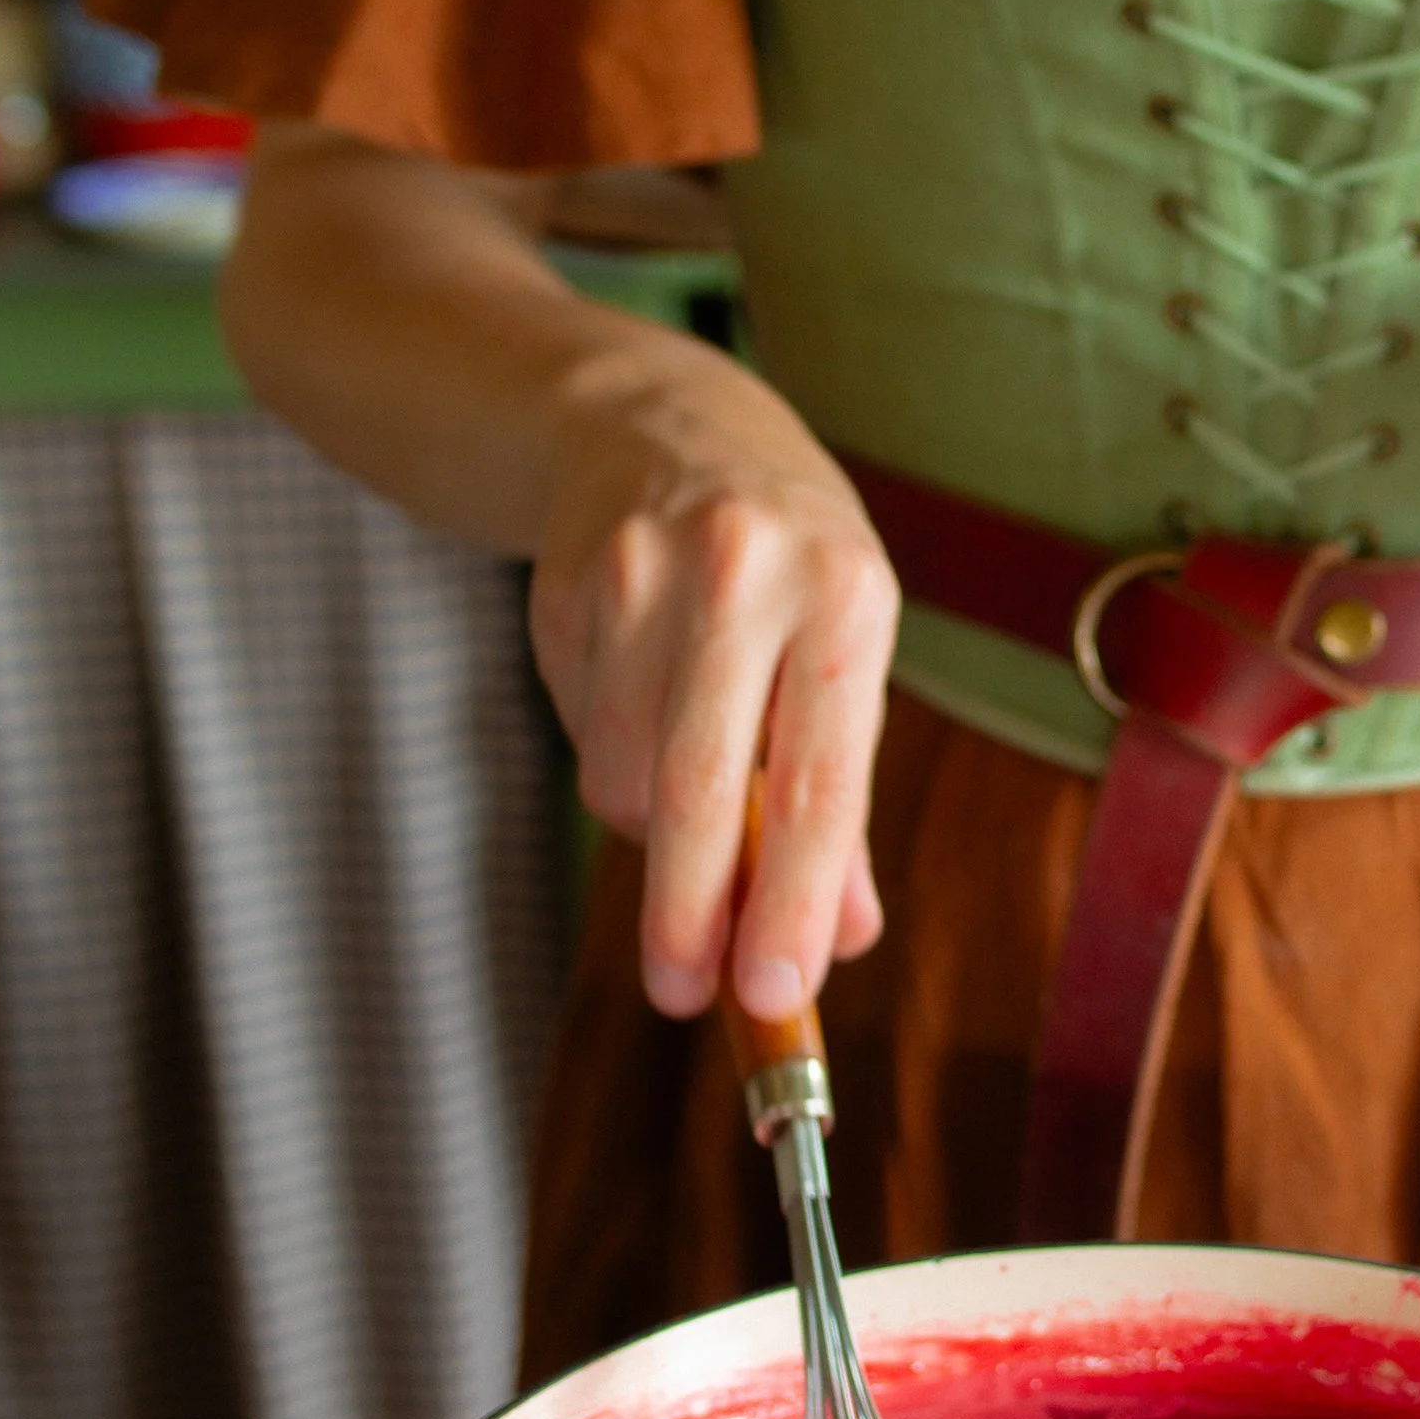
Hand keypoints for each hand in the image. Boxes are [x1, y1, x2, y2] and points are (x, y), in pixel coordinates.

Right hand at [528, 344, 897, 1017]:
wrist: (664, 424)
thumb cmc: (786, 567)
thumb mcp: (846, 656)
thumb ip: (841, 803)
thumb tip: (838, 939)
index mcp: (849, 597)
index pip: (822, 783)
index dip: (794, 900)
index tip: (775, 993)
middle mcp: (749, 575)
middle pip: (701, 790)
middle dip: (689, 914)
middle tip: (682, 994)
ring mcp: (647, 571)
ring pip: (627, 775)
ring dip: (653, 826)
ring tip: (685, 779)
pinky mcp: (570, 582)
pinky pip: (582, 730)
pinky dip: (612, 756)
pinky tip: (639, 698)